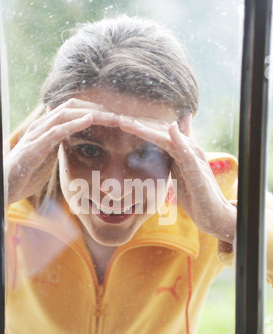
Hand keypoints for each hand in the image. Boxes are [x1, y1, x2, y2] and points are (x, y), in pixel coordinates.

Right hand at [4, 98, 117, 204]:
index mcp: (46, 129)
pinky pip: (57, 130)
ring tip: (112, 116)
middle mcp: (42, 126)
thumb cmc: (26, 175)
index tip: (115, 117)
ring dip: (92, 114)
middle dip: (97, 109)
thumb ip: (57, 148)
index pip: (73, 110)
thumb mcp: (46, 159)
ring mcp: (37, 135)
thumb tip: (69, 143)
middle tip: (120, 115)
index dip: (94, 111)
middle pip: (73, 107)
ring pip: (66, 114)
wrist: (6, 188)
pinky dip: (74, 123)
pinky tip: (89, 119)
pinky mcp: (35, 147)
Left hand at [118, 114, 236, 243]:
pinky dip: (180, 141)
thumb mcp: (179, 174)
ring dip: (151, 131)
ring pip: (171, 140)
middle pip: (162, 134)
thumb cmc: (195, 194)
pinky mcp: (199, 171)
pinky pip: (188, 153)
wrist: (213, 214)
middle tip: (119, 119)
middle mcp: (189, 150)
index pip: (159, 136)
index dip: (141, 129)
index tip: (120, 123)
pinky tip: (171, 129)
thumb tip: (159, 155)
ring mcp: (195, 159)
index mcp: (182, 151)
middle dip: (141, 126)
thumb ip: (170, 161)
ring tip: (133, 123)